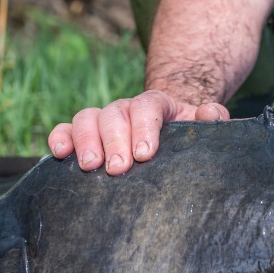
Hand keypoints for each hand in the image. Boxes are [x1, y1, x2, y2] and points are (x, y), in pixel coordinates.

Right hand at [47, 90, 229, 174]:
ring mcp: (104, 119)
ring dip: (85, 141)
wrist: (170, 131)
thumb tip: (209, 113)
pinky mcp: (84, 134)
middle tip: (118, 169)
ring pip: (87, 118)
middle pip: (114, 114)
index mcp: (156, 103)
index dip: (144, 127)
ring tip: (90, 167)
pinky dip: (60, 137)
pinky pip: (66, 129)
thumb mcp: (203, 125)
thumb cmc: (187, 132)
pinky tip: (59, 154)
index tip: (145, 154)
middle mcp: (126, 107)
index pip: (147, 106)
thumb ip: (213, 117)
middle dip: (114, 141)